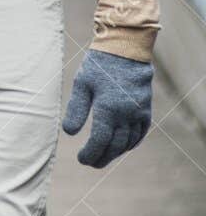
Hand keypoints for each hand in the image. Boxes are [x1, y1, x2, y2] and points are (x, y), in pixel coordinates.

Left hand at [61, 48, 152, 167]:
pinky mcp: (146, 110)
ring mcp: (139, 113)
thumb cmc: (99, 66)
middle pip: (115, 146)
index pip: (100, 141)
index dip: (91, 153)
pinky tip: (122, 147)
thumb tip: (69, 133)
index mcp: (108, 109)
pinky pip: (140, 133)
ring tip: (103, 157)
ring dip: (116, 153)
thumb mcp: (81, 85)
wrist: (126, 51)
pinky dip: (131, 143)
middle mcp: (126, 114)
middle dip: (102, 157)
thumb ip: (76, 110)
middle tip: (90, 163)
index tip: (81, 159)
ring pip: (129, 142)